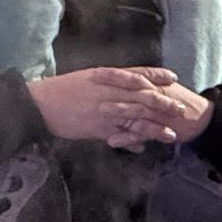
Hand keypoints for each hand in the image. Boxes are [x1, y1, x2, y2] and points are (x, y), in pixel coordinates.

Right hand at [28, 65, 212, 148]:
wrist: (40, 104)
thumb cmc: (60, 90)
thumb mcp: (85, 79)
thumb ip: (106, 83)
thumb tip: (122, 84)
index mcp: (105, 76)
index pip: (136, 74)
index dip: (156, 76)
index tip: (173, 77)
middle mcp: (108, 91)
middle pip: (142, 95)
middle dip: (163, 102)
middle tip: (181, 107)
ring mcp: (104, 110)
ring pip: (136, 117)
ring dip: (156, 125)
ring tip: (172, 133)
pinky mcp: (97, 127)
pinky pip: (120, 135)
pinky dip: (134, 141)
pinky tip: (146, 147)